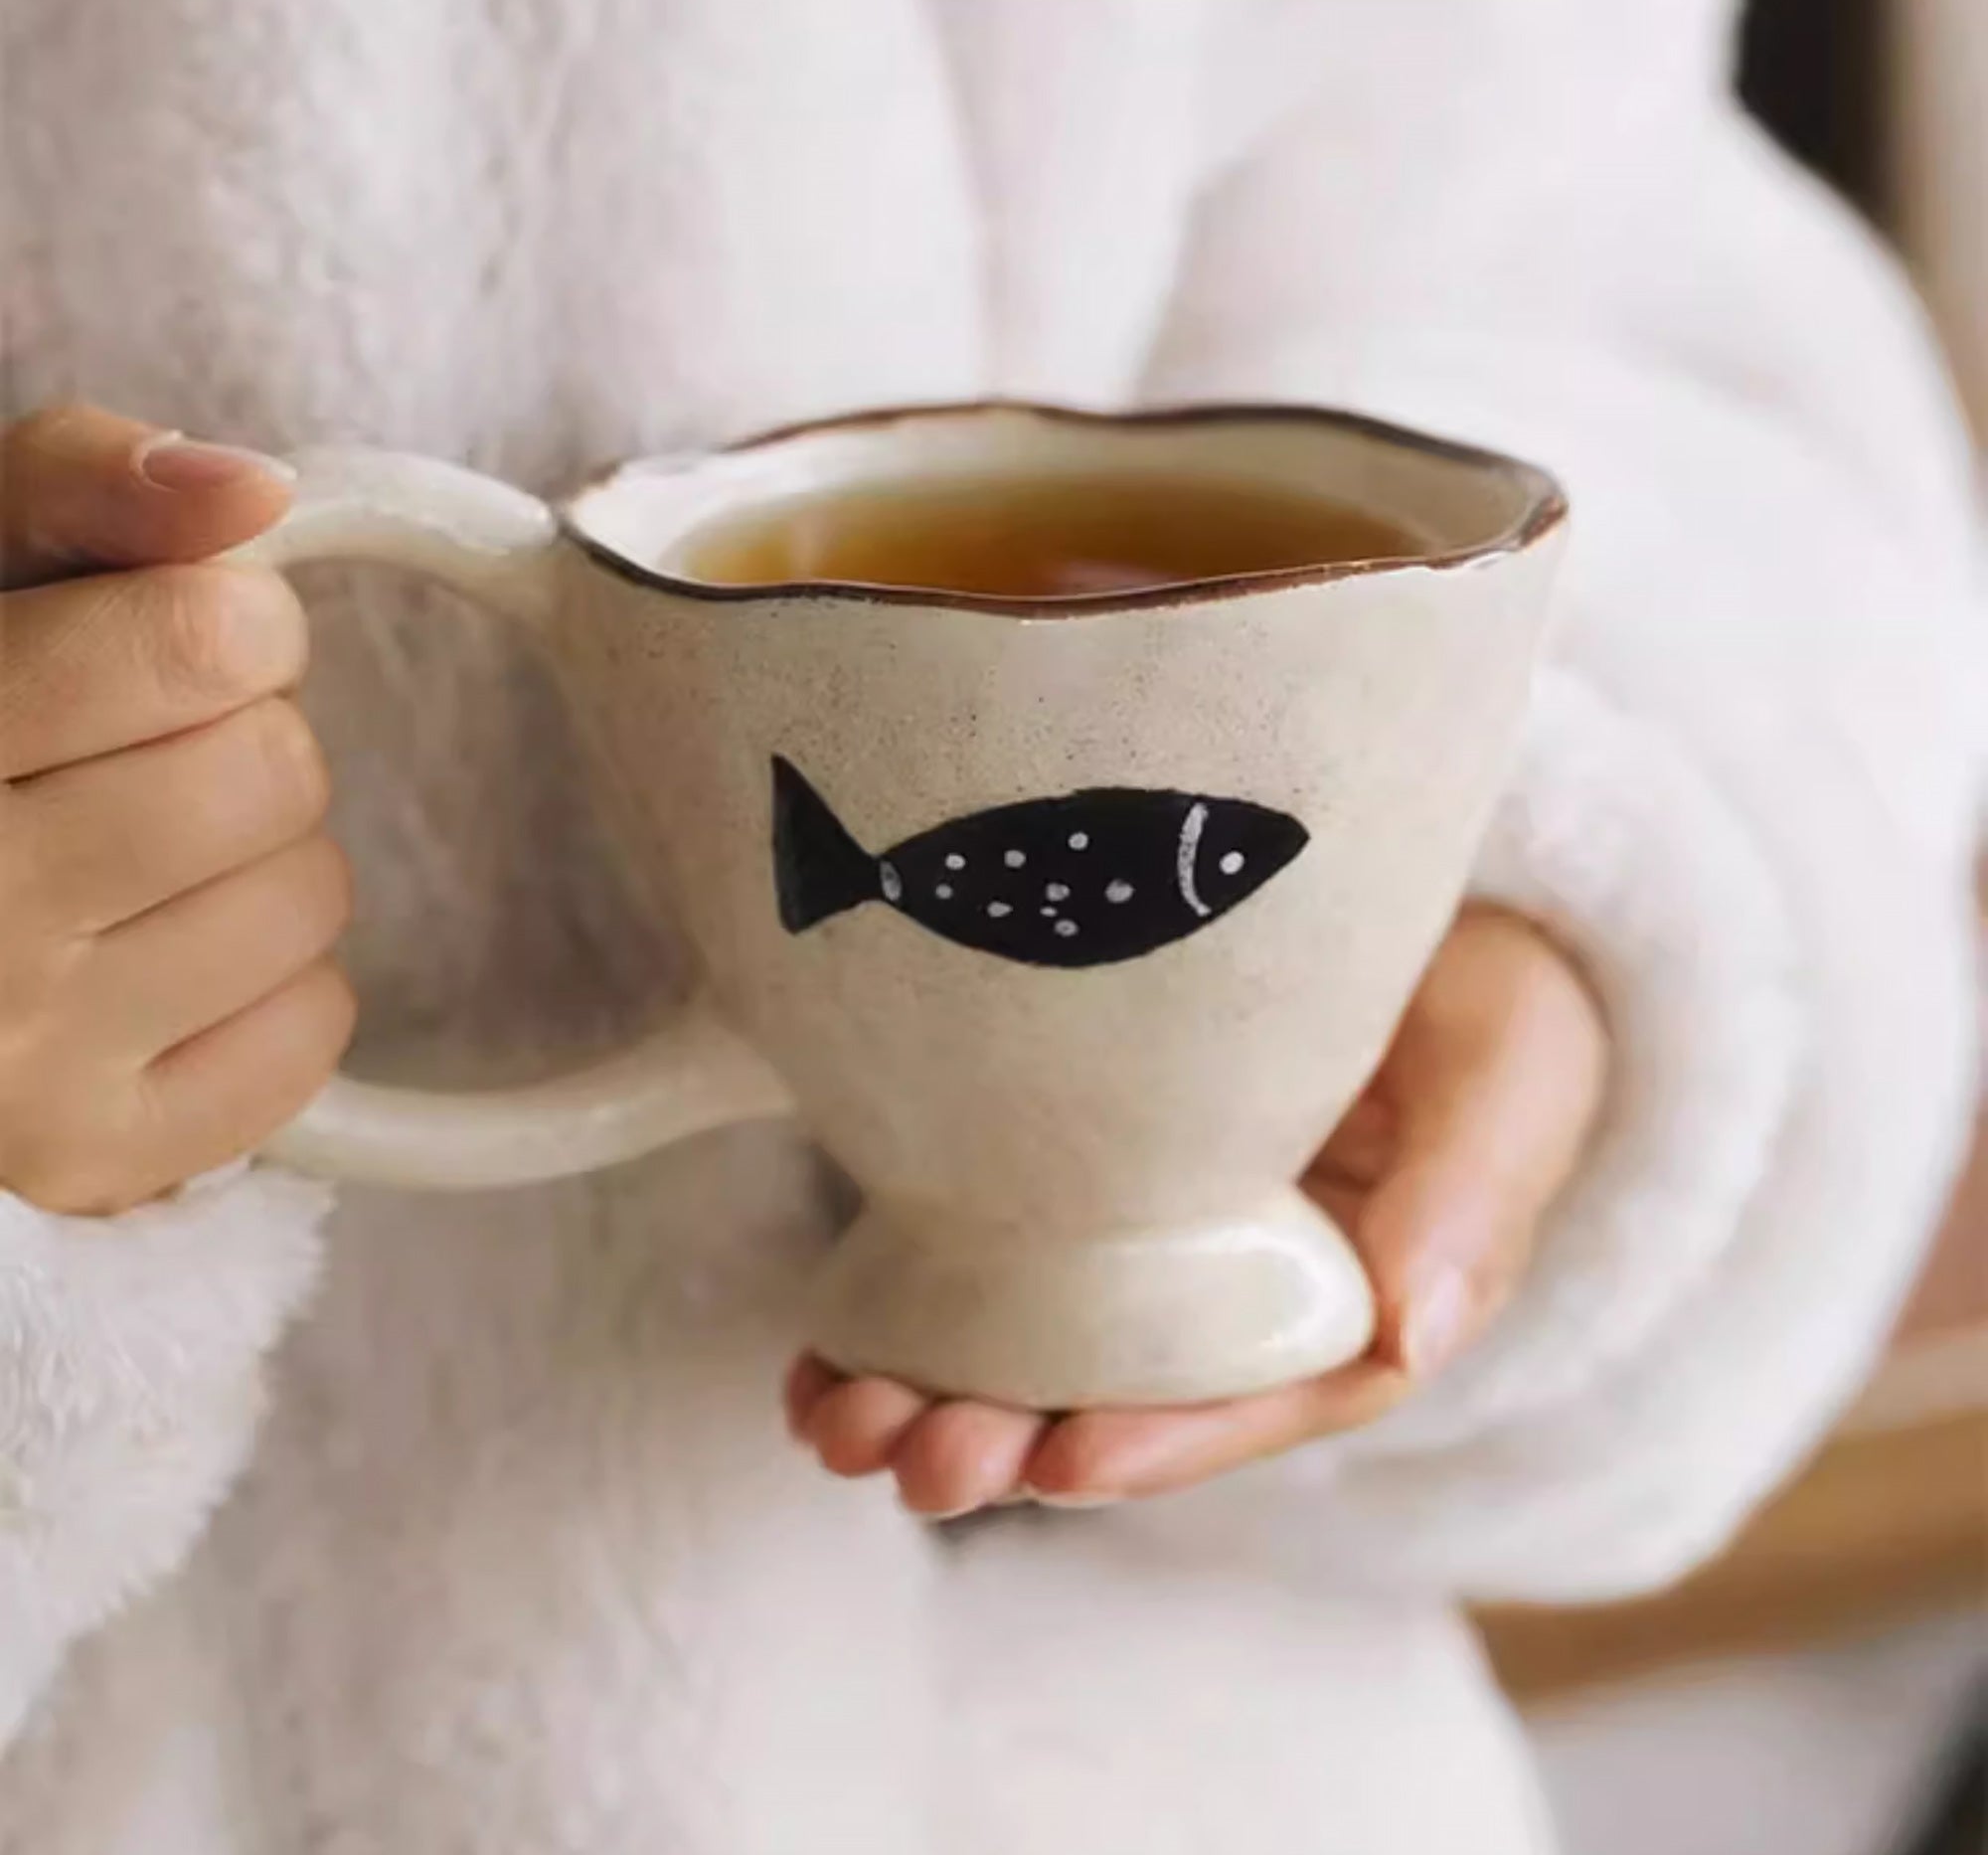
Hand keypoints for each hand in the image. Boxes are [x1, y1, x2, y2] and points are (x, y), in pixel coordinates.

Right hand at [0, 405, 354, 1214]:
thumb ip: (75, 488)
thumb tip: (255, 490)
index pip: (206, 641)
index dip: (229, 619)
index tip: (181, 638)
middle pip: (275, 771)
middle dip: (240, 739)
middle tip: (138, 759)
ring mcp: (24, 1067)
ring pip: (310, 897)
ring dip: (258, 860)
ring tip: (134, 864)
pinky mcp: (97, 1160)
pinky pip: (313, 1028)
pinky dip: (271, 985)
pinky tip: (158, 965)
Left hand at [787, 904, 1605, 1513]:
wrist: (1432, 909)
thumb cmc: (1488, 999)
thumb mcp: (1505, 1074)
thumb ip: (1469, 1195)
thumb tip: (1414, 1333)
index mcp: (1349, 1297)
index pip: (1256, 1395)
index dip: (1164, 1437)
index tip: (1063, 1459)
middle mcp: (1238, 1291)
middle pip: (1122, 1391)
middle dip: (1012, 1435)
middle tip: (914, 1458)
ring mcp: (1151, 1235)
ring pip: (1040, 1345)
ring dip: (937, 1394)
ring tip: (839, 1420)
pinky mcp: (1077, 1173)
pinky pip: (991, 1259)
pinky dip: (907, 1315)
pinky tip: (825, 1351)